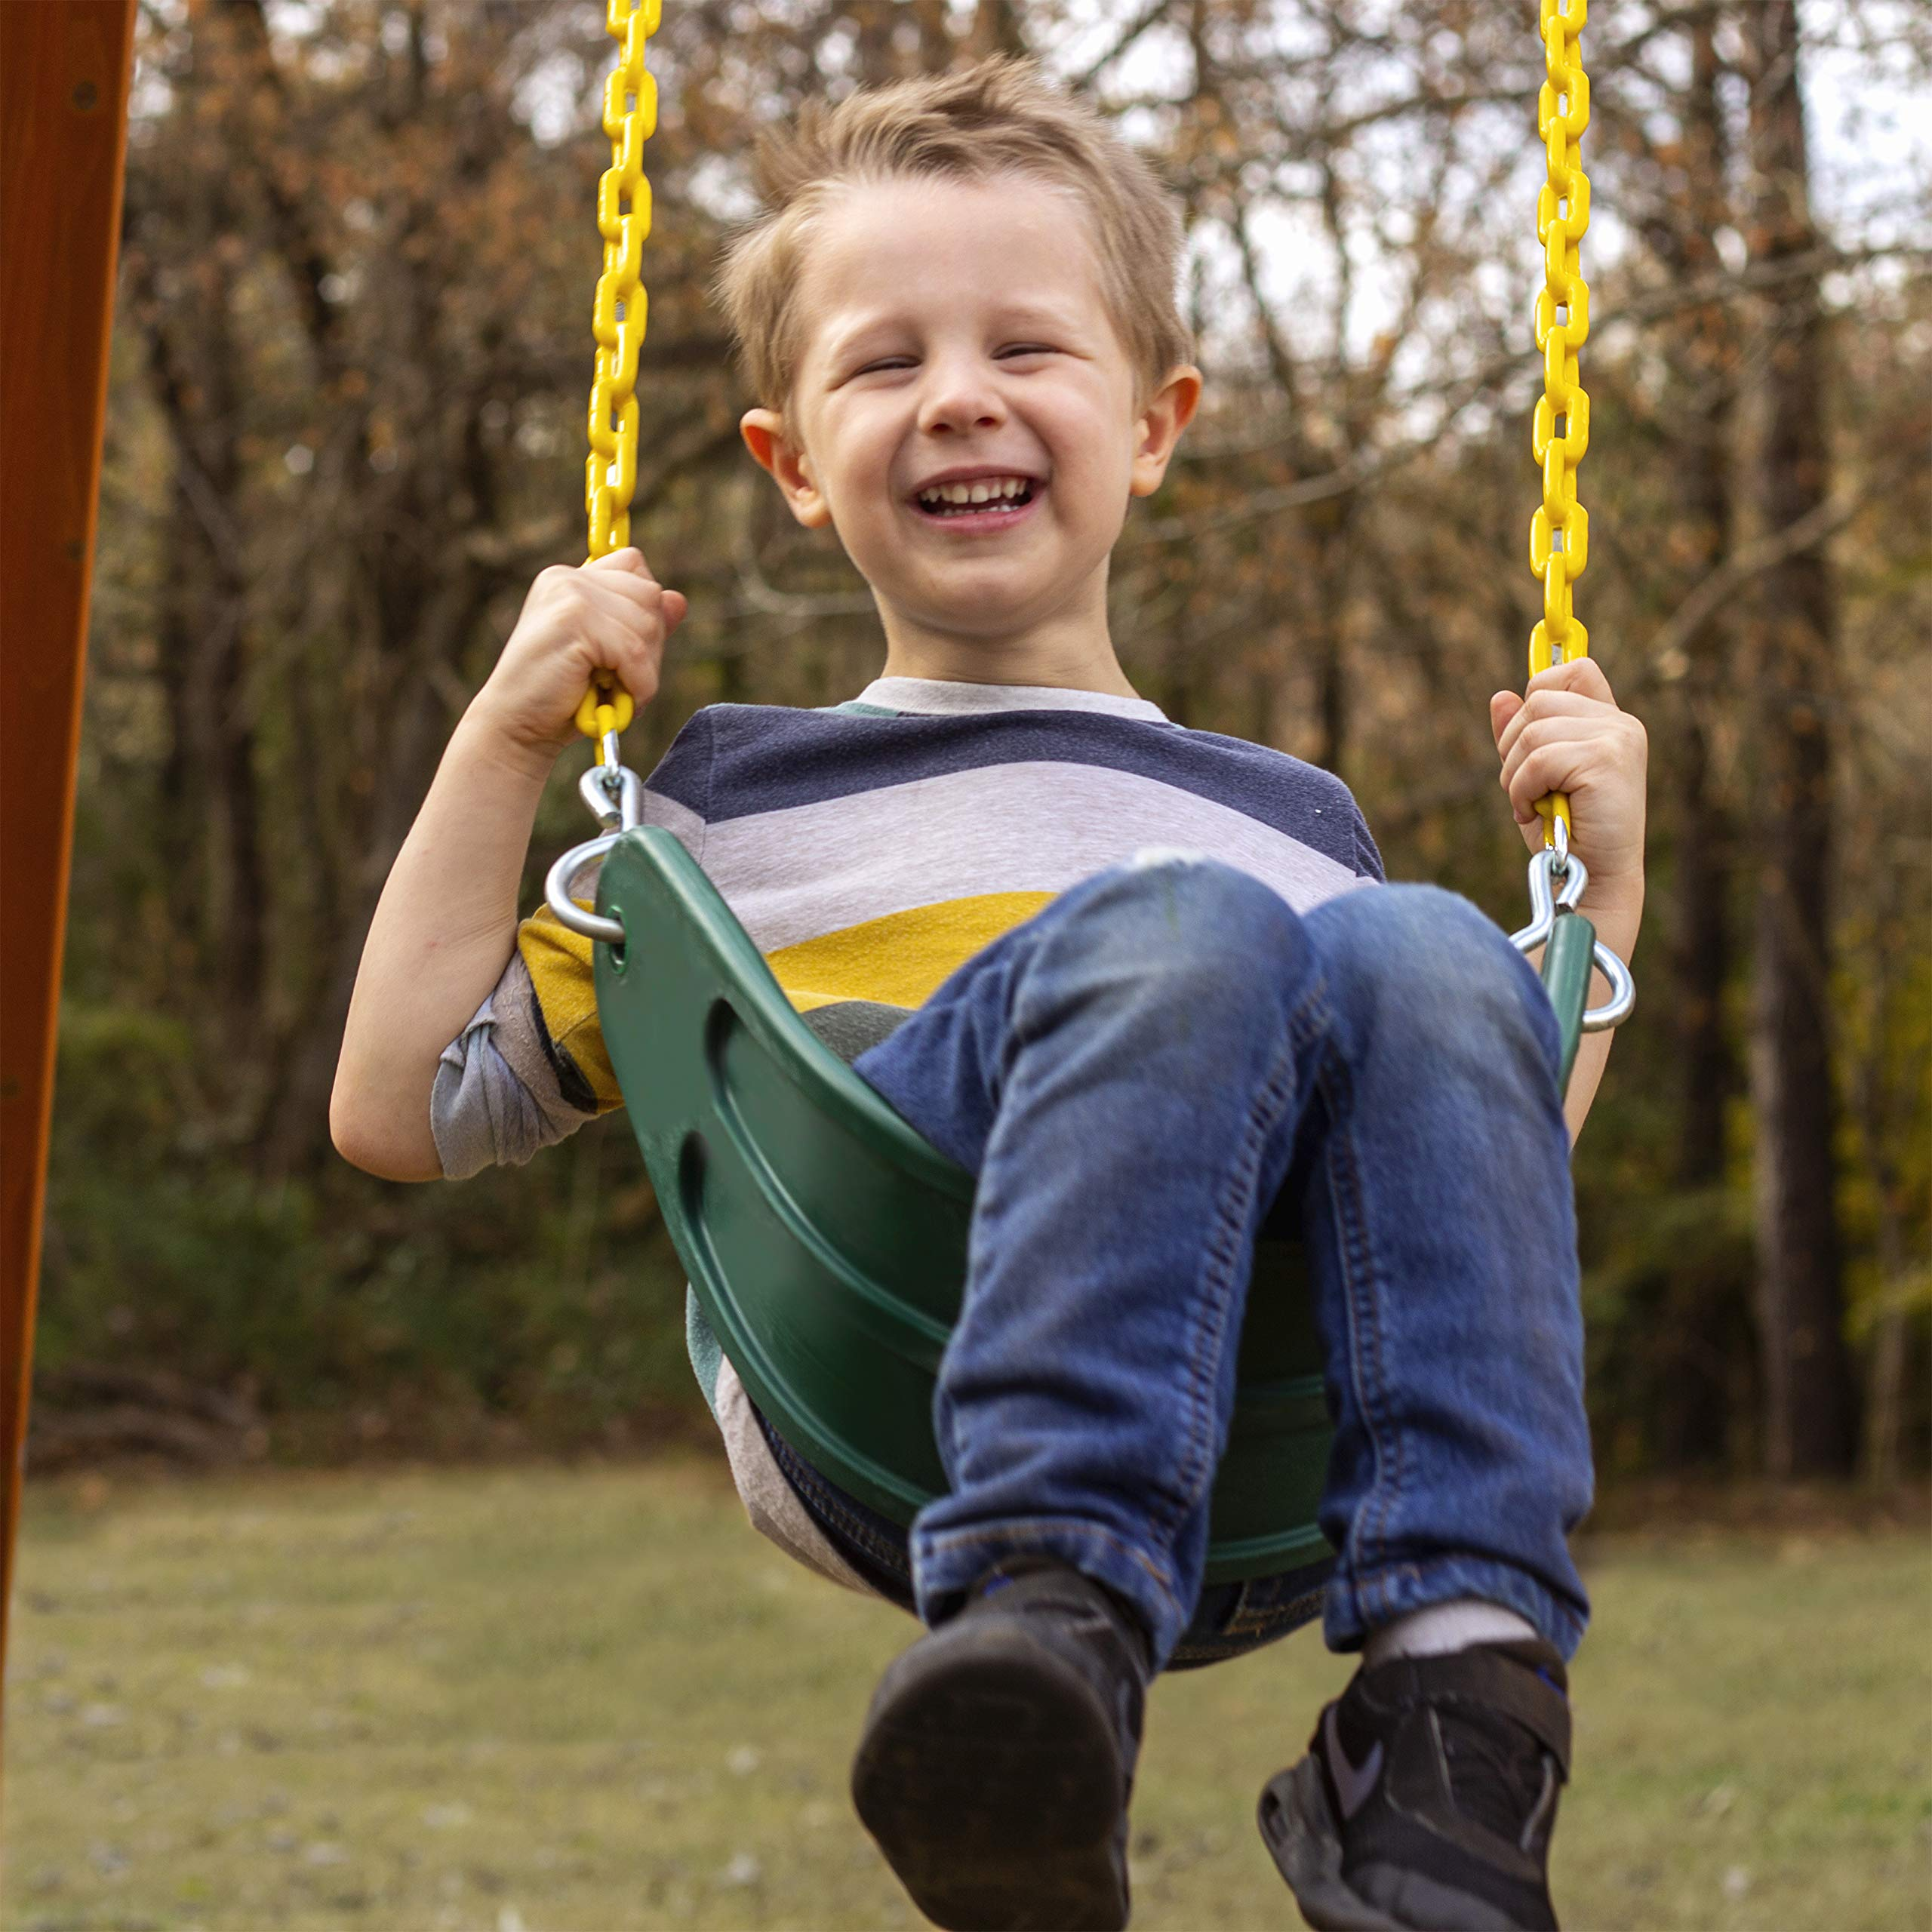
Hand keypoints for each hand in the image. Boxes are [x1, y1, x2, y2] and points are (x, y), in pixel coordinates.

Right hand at [470, 549, 687, 765]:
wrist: (516, 727)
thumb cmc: (562, 697)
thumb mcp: (609, 657)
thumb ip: (639, 625)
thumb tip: (678, 600)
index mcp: (570, 578)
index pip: (635, 566)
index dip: (645, 610)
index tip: (625, 650)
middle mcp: (567, 577)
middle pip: (649, 595)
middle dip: (649, 645)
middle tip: (621, 678)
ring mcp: (569, 594)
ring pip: (647, 624)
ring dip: (644, 669)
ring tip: (615, 690)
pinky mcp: (573, 620)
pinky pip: (634, 650)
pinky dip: (637, 684)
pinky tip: (615, 699)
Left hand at [1490, 658, 1646, 905]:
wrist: (1592, 880)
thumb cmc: (1565, 835)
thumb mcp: (1534, 779)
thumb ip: (1522, 737)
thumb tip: (1501, 696)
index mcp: (1609, 722)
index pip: (1575, 670)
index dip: (1540, 686)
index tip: (1522, 730)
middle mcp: (1620, 724)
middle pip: (1538, 699)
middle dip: (1513, 746)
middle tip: (1523, 788)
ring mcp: (1617, 738)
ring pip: (1533, 730)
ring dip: (1515, 774)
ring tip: (1531, 804)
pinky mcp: (1606, 760)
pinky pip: (1538, 759)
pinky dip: (1522, 790)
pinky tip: (1535, 813)